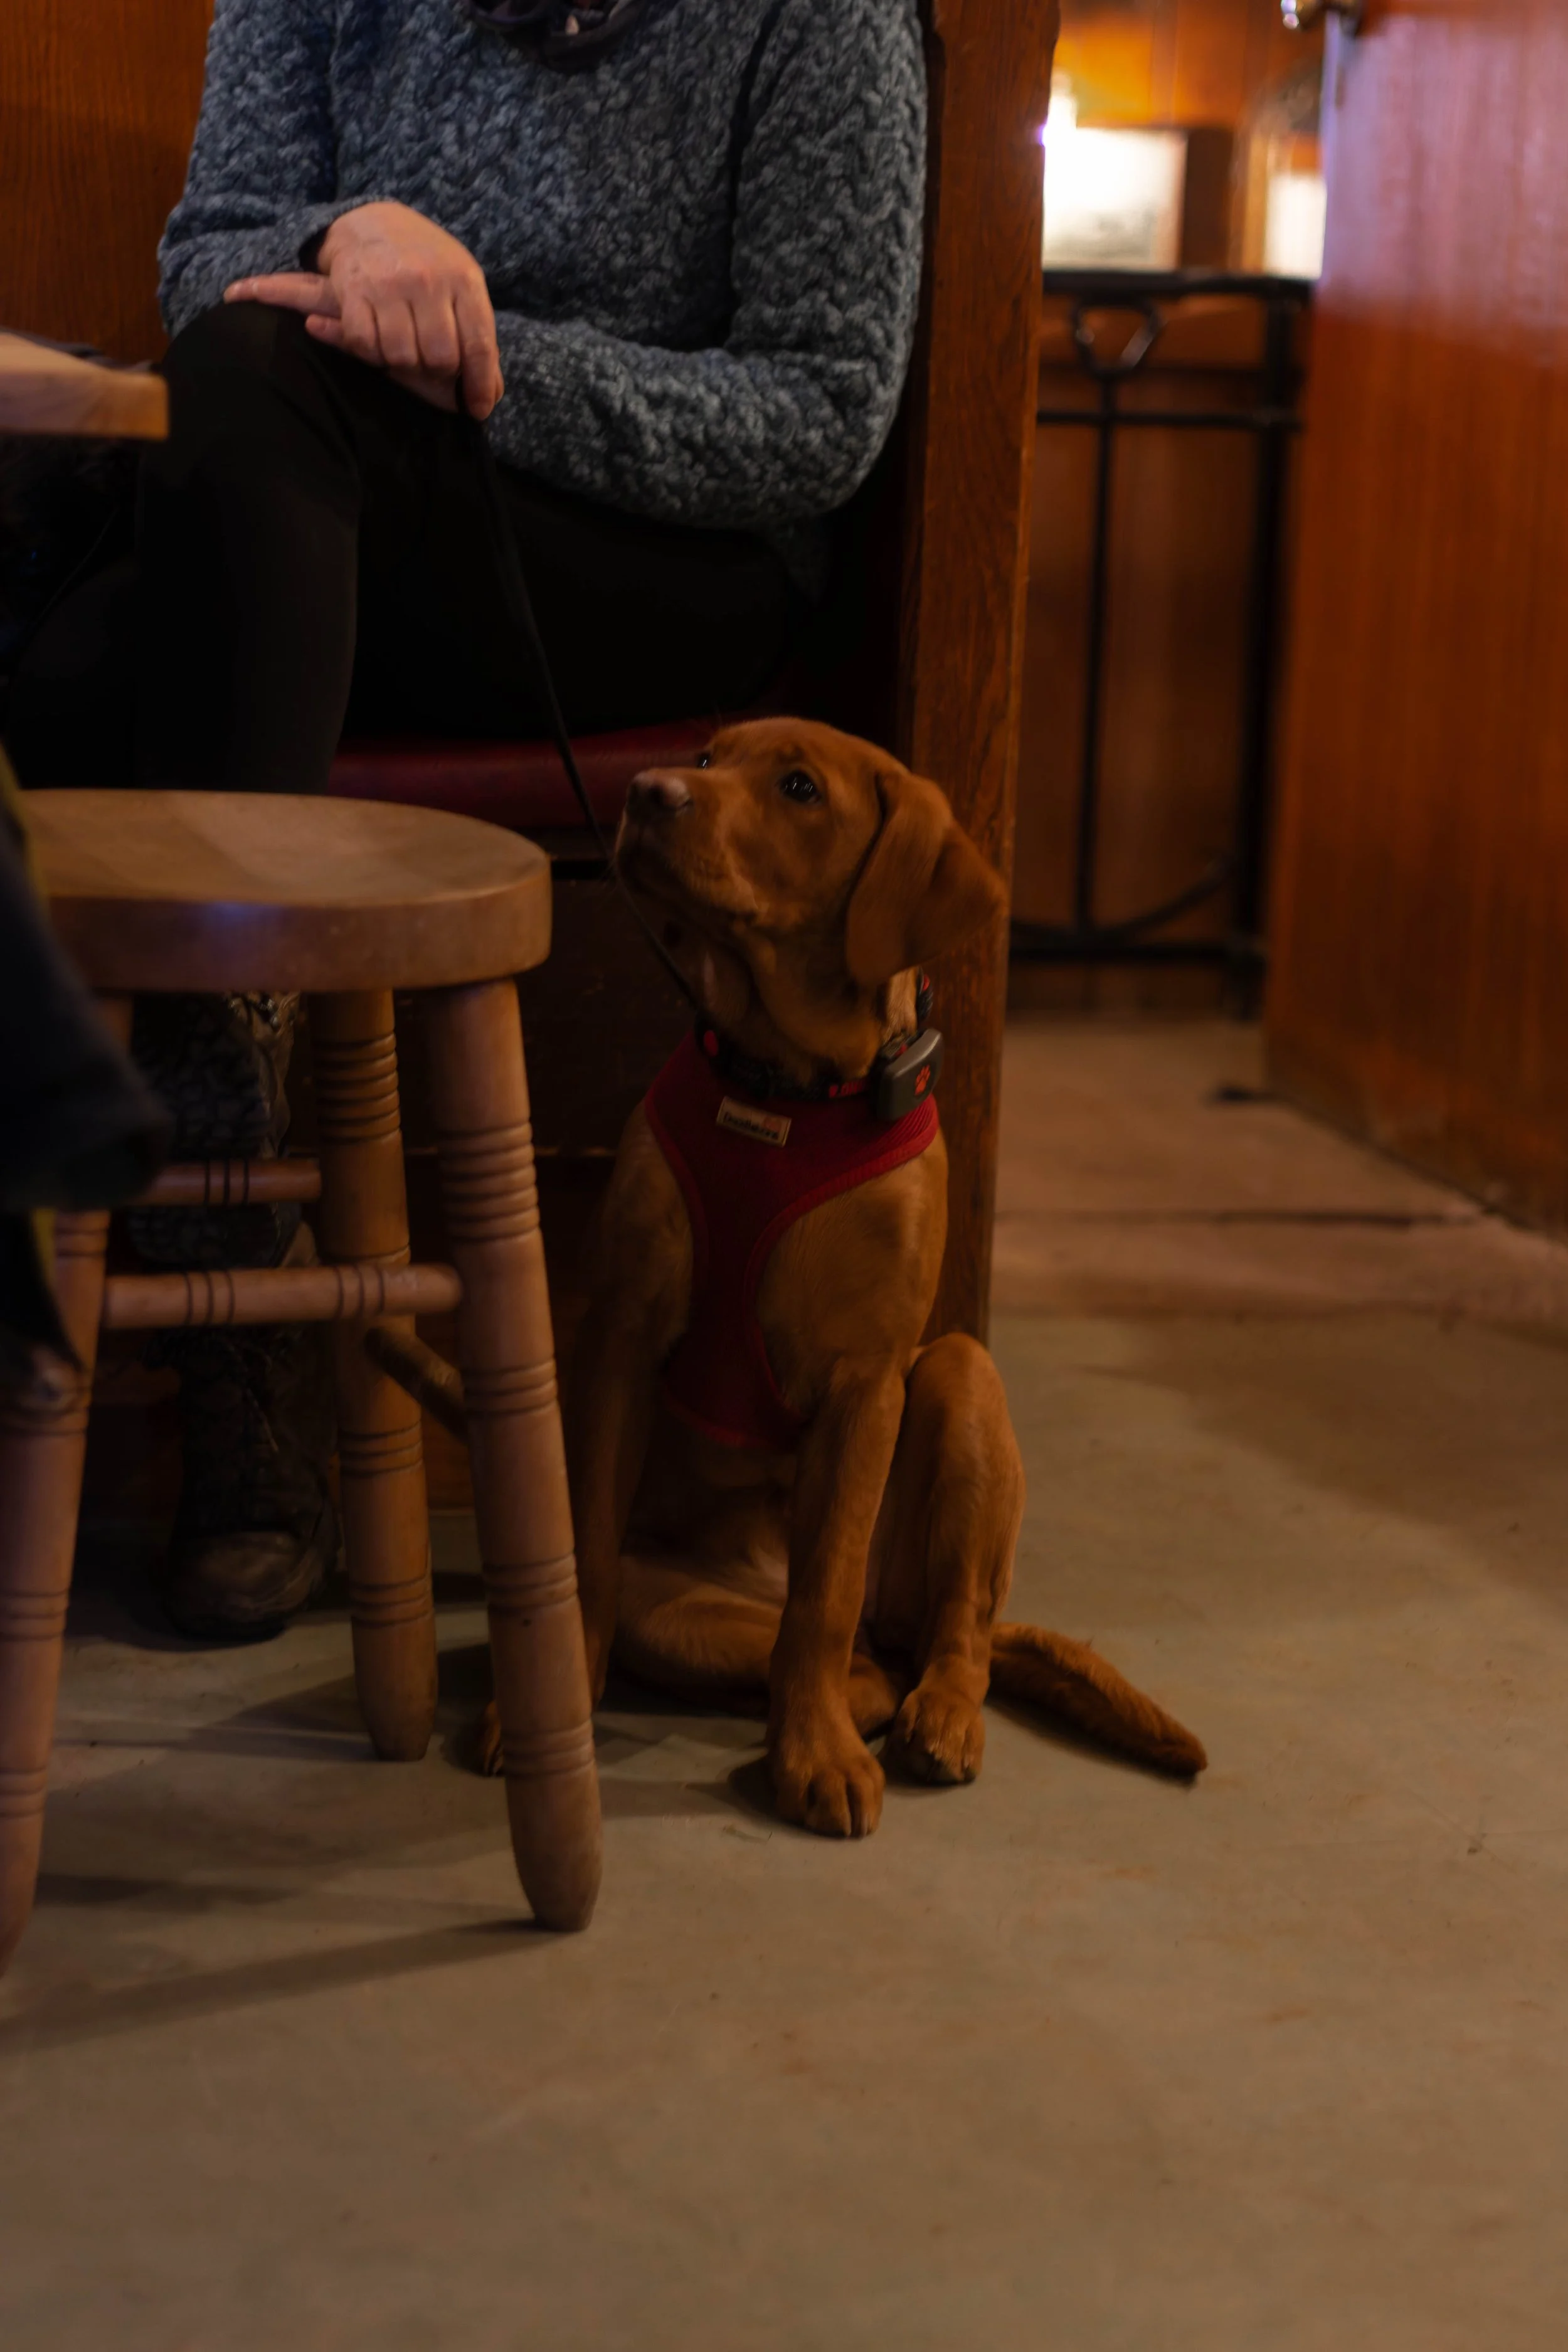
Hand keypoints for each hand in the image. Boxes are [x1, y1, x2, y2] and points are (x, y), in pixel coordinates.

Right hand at [225, 201, 503, 419]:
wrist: (370, 221)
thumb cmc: (425, 261)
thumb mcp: (461, 284)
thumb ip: (477, 333)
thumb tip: (492, 394)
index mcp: (462, 278)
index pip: (478, 346)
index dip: (480, 384)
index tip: (479, 410)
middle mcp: (427, 280)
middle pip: (440, 359)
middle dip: (439, 372)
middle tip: (431, 363)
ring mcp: (388, 284)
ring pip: (402, 358)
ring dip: (403, 363)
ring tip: (405, 346)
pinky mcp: (353, 291)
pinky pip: (366, 347)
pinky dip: (372, 353)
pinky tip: (379, 337)